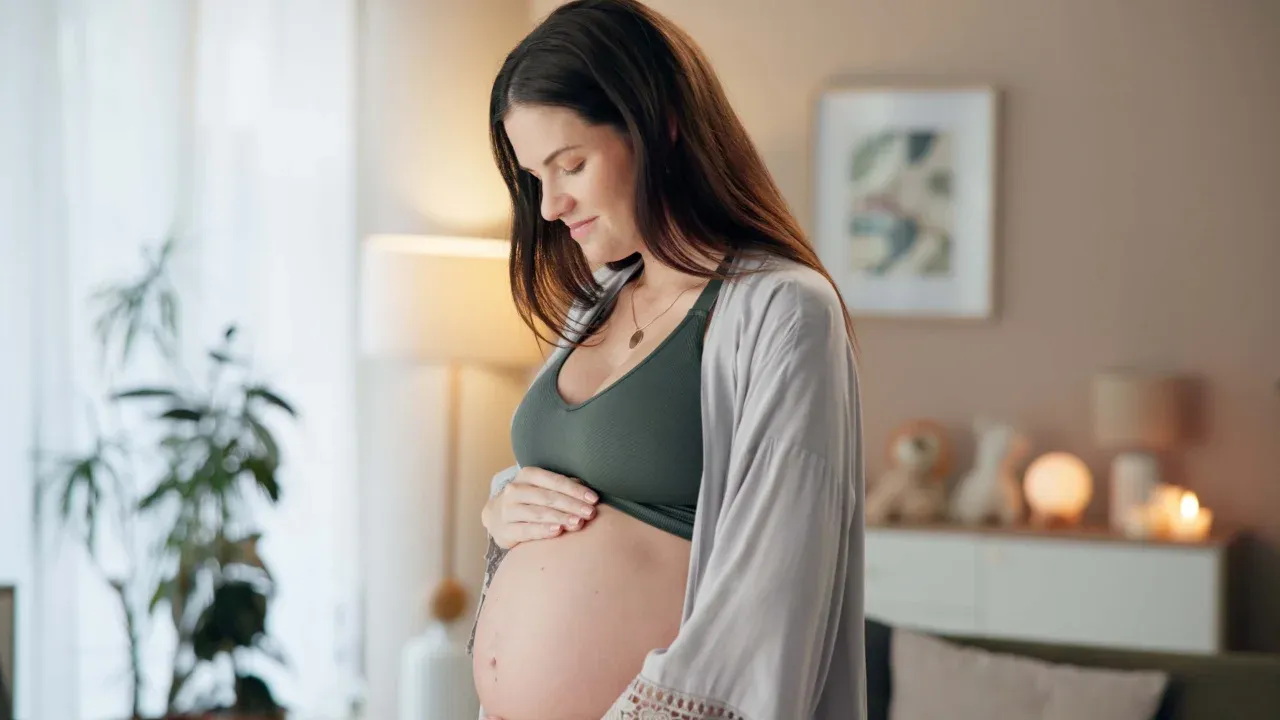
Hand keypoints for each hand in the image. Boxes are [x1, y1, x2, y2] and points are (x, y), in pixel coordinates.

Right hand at [482, 466, 598, 549]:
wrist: (497, 517)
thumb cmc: (529, 500)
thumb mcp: (543, 488)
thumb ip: (563, 487)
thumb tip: (586, 490)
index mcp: (527, 475)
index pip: (555, 481)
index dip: (575, 490)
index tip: (594, 499)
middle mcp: (515, 490)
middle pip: (548, 497)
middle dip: (572, 505)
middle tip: (590, 513)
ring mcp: (508, 510)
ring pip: (538, 513)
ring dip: (561, 517)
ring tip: (578, 523)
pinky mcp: (504, 530)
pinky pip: (526, 530)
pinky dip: (543, 530)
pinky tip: (558, 531)